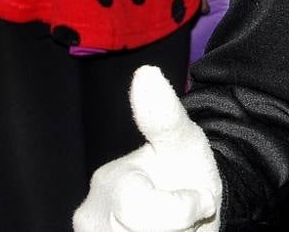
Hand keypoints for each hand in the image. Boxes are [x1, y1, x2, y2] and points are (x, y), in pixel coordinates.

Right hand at [74, 65, 221, 231]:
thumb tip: (145, 73)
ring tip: (171, 224)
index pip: (144, 212)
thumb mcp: (183, 141)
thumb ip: (164, 116)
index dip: (182, 209)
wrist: (192, 205)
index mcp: (109, 182)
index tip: (198, 199)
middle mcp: (90, 216)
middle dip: (175, 225)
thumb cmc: (184, 169)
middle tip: (183, 211)